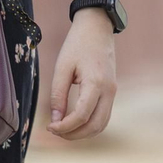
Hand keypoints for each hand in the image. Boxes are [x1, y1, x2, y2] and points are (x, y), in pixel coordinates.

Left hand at [47, 10, 116, 140]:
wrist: (97, 27)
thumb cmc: (77, 44)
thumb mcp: (62, 67)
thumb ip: (58, 95)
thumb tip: (55, 120)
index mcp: (96, 82)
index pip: (82, 115)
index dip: (65, 127)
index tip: (49, 126)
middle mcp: (109, 90)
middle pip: (95, 126)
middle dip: (74, 134)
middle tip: (55, 130)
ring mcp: (113, 91)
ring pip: (102, 124)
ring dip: (83, 132)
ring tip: (63, 128)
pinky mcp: (112, 91)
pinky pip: (104, 116)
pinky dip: (90, 124)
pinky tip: (75, 122)